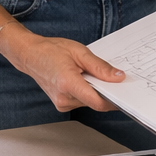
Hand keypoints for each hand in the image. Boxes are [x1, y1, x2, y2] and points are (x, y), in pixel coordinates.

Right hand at [2, 27, 122, 112]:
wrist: (30, 55)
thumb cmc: (51, 50)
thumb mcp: (79, 52)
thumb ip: (100, 67)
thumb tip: (118, 77)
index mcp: (68, 83)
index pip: (97, 102)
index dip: (114, 100)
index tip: (125, 93)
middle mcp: (64, 98)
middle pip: (95, 102)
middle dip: (107, 92)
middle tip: (113, 79)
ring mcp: (62, 103)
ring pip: (90, 103)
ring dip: (96, 92)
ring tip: (91, 74)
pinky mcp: (62, 104)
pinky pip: (82, 101)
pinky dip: (88, 92)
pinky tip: (84, 79)